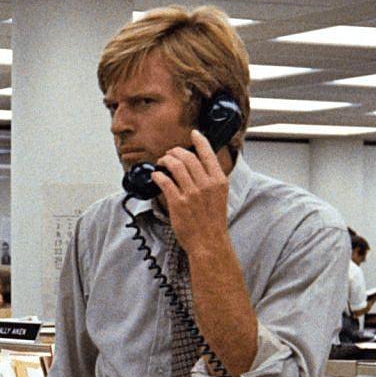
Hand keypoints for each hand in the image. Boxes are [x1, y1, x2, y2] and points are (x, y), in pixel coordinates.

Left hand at [152, 129, 229, 253]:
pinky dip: (157, 175)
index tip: (193, 133)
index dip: (200, 141)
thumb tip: (198, 167)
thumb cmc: (212, 222)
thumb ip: (211, 180)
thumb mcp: (220, 196)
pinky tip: (155, 176)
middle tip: (169, 154)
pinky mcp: (178, 202)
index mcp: (219, 181)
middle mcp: (206, 184)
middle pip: (188, 157)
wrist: (209, 242)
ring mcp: (192, 193)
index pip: (209, 154)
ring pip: (175, 165)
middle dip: (175, 152)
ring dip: (164, 161)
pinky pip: (164, 181)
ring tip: (161, 163)